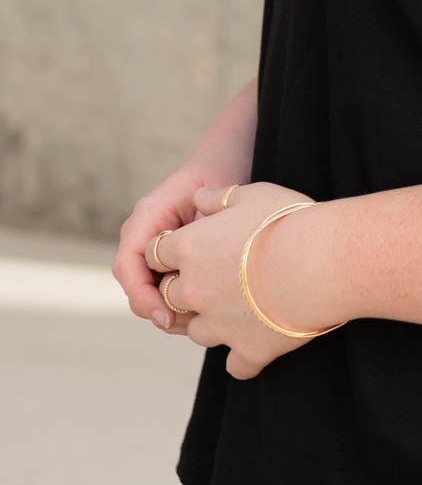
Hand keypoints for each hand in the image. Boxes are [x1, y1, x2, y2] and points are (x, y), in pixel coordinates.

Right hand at [113, 161, 246, 332]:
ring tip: (196, 324)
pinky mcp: (168, 256)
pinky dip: (178, 301)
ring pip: (148, 288)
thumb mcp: (213, 197)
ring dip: (167, 308)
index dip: (142, 295)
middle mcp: (144, 232)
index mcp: (148, 215)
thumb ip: (197, 229)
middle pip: (134, 282)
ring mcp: (154, 245)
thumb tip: (185, 267)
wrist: (230, 158)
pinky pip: (164, 284)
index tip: (165, 316)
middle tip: (182, 326)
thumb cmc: (222, 173)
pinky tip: (203, 312)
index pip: (128, 264)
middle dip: (154, 308)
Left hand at [143, 180, 336, 379]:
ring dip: (209, 321)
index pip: (154, 253)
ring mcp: (218, 324)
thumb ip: (219, 197)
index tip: (187, 246)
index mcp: (190, 247)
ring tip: (236, 308)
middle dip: (183, 289)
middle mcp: (195, 289)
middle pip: (168, 295)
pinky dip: (243, 357)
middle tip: (214, 277)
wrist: (322, 262)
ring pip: (195, 331)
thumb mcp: (252, 194)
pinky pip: (235, 365)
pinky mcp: (247, 350)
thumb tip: (199, 197)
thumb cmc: (288, 221)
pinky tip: (256, 344)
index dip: (167, 250)